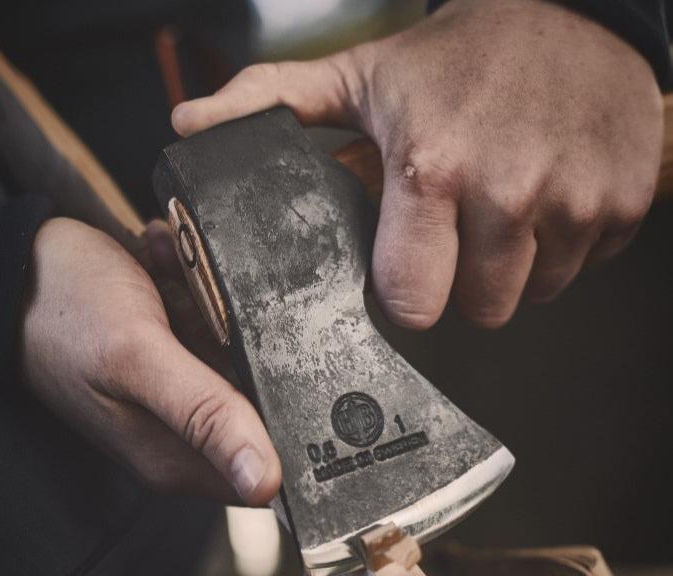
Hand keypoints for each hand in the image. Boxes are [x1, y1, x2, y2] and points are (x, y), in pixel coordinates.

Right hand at [20, 217, 280, 503]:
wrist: (28, 265)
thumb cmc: (68, 310)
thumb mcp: (139, 358)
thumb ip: (203, 416)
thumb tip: (265, 480)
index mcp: (176, 459)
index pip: (268, 465)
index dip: (284, 416)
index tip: (260, 359)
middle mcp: (183, 437)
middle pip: (261, 401)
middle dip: (239, 345)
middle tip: (197, 306)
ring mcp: (182, 399)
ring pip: (242, 357)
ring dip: (212, 312)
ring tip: (170, 284)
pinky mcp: (179, 365)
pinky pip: (217, 331)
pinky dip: (197, 296)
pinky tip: (164, 275)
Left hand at [171, 0, 662, 328]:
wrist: (573, 14)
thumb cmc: (459, 58)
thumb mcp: (359, 77)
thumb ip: (269, 106)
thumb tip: (190, 130)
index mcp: (432, 168)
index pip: (412, 302)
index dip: (404, 296)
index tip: (404, 273)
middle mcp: (509, 190)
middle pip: (478, 312)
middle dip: (460, 287)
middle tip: (454, 235)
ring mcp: (574, 202)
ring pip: (529, 296)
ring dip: (510, 269)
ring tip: (497, 212)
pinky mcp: (619, 207)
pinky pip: (578, 269)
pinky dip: (557, 249)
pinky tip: (542, 201)